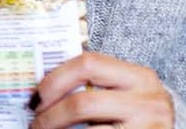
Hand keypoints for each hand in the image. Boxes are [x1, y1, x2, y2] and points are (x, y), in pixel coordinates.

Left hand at [30, 52, 173, 128]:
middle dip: (50, 115)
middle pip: (83, 101)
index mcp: (140, 77)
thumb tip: (42, 91)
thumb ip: (96, 87)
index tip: (36, 96)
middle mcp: (149, 99)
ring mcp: (149, 125)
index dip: (54, 79)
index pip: (88, 63)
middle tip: (36, 123)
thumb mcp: (125, 97)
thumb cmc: (138, 120)